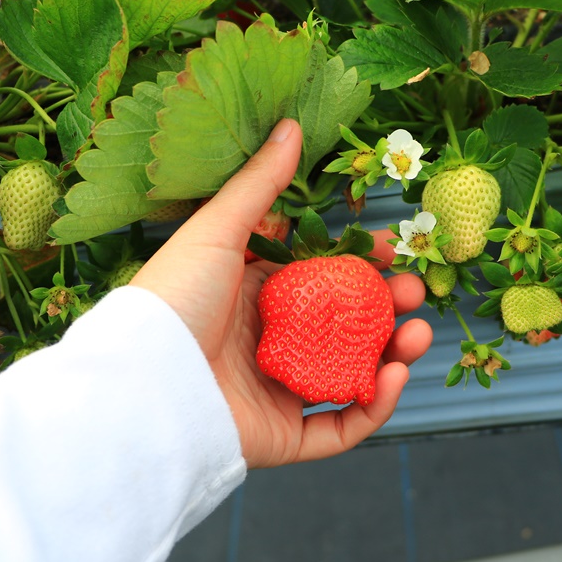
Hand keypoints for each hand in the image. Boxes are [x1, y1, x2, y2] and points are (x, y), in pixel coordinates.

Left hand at [130, 119, 432, 467]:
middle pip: (343, 326)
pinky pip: (339, 427)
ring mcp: (277, 390)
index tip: (390, 248)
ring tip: (418, 334)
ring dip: (393, 354)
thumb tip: (290, 126)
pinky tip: (394, 376)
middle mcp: (268, 342)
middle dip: (386, 308)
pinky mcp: (283, 436)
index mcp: (250, 295)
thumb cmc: (172, 298)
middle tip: (414, 292)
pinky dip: (374, 406)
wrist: (143, 381)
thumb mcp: (217, 229)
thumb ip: (259, 184)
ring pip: (351, 374)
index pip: (319, 277)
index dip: (358, 262)